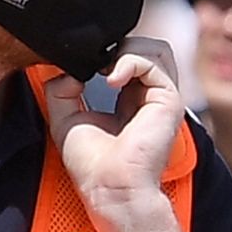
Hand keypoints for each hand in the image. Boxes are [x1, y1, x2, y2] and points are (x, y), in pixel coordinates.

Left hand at [41, 44, 187, 231]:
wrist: (108, 186)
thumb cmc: (91, 164)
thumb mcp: (64, 117)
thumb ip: (62, 89)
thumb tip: (70, 69)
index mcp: (133, 100)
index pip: (133, 59)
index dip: (109, 53)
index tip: (85, 65)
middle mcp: (151, 98)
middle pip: (149, 49)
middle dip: (120, 46)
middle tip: (96, 64)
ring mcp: (162, 99)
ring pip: (156, 49)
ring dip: (126, 49)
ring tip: (106, 70)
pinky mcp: (168, 101)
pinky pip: (153, 62)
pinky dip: (129, 61)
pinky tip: (110, 80)